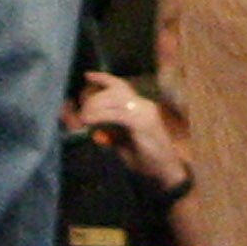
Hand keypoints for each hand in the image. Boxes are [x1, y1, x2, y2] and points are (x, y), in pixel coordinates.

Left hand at [67, 72, 189, 194]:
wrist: (166, 170)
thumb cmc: (147, 159)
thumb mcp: (125, 146)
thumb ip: (113, 137)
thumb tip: (96, 135)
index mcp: (140, 107)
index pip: (121, 86)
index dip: (103, 78)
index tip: (87, 74)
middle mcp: (144, 105)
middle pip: (115, 89)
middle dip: (94, 96)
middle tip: (80, 108)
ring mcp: (144, 113)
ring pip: (115, 98)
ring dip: (95, 105)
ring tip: (83, 117)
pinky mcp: (142, 123)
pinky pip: (118, 114)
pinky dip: (101, 116)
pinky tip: (90, 121)